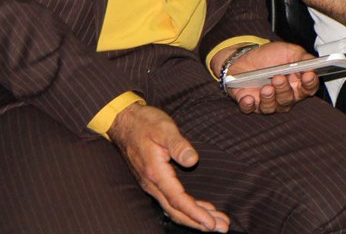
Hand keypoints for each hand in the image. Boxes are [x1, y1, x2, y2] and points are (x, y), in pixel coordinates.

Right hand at [109, 103, 229, 231]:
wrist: (124, 121)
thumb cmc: (145, 123)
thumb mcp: (164, 129)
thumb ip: (179, 145)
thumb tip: (193, 160)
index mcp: (156, 173)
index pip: (178, 200)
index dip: (195, 213)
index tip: (211, 223)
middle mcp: (153, 184)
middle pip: (177, 211)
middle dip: (199, 222)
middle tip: (222, 228)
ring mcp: (152, 184)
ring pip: (174, 208)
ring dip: (195, 217)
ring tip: (216, 223)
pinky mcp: (155, 181)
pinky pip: (171, 201)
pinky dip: (187, 208)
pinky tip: (200, 210)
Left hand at [216, 42, 319, 113]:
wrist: (247, 57)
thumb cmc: (270, 56)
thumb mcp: (290, 51)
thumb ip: (303, 58)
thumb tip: (313, 64)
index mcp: (297, 83)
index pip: (308, 88)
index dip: (310, 84)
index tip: (308, 76)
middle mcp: (284, 96)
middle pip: (289, 99)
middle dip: (284, 89)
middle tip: (278, 78)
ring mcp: (267, 102)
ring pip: (271, 107)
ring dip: (268, 98)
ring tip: (265, 88)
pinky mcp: (250, 103)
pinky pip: (249, 109)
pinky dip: (248, 105)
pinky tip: (248, 98)